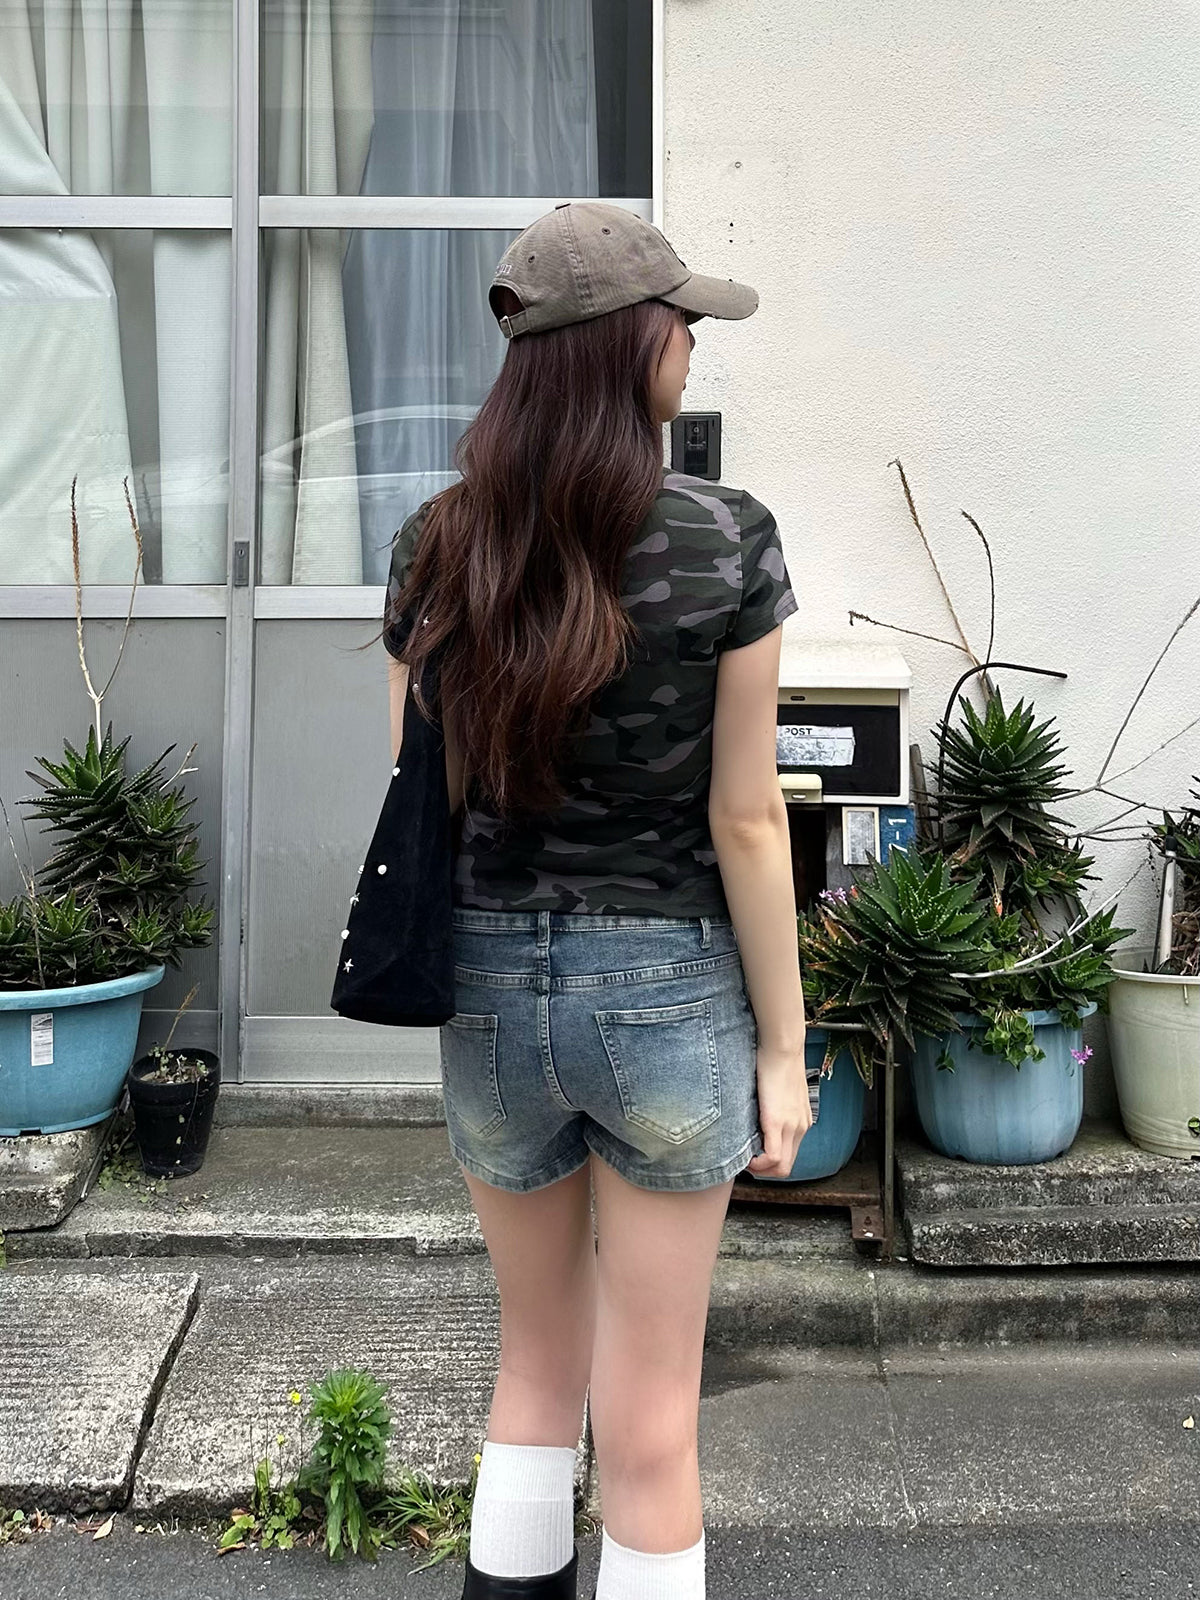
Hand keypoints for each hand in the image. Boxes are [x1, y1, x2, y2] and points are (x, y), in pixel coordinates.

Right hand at [746, 1038, 812, 1178]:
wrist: (782, 1047)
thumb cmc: (776, 1060)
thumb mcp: (777, 1090)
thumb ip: (771, 1106)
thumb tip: (755, 1116)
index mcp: (801, 1121)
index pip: (789, 1155)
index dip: (770, 1162)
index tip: (753, 1155)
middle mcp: (801, 1127)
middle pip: (787, 1167)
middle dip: (765, 1171)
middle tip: (746, 1162)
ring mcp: (792, 1126)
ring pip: (782, 1167)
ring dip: (761, 1169)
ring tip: (745, 1159)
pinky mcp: (778, 1122)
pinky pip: (773, 1157)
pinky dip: (760, 1163)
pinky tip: (747, 1156)